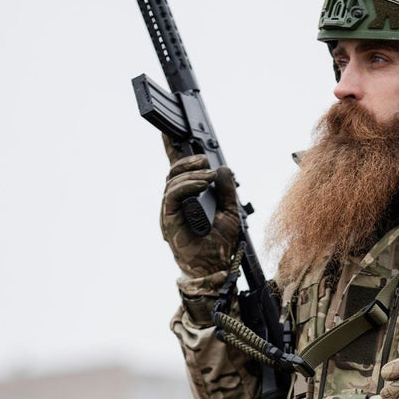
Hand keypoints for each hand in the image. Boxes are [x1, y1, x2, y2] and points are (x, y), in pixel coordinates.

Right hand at [160, 136, 240, 276]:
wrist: (214, 267)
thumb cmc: (220, 244)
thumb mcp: (230, 212)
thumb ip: (227, 191)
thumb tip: (223, 169)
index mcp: (189, 199)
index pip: (179, 171)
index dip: (173, 150)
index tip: (173, 132)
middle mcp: (176, 202)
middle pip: (173, 172)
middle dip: (187, 160)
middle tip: (205, 160)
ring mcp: (170, 210)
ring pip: (172, 181)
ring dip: (191, 174)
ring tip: (208, 176)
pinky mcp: (168, 218)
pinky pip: (172, 195)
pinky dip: (187, 186)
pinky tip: (201, 184)